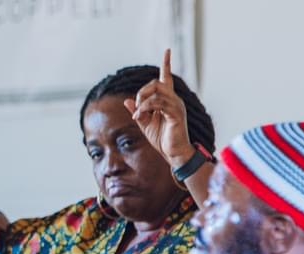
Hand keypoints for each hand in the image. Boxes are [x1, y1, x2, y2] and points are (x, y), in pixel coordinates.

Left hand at [123, 48, 194, 167]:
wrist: (173, 153)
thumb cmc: (162, 139)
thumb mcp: (145, 124)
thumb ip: (137, 111)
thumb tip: (126, 100)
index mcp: (167, 100)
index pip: (166, 78)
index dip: (166, 64)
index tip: (167, 50)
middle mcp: (174, 99)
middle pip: (156, 83)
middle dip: (142, 92)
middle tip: (136, 108)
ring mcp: (176, 105)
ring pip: (157, 92)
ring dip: (142, 102)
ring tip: (137, 115)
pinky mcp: (176, 114)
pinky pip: (159, 103)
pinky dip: (146, 108)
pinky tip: (140, 116)